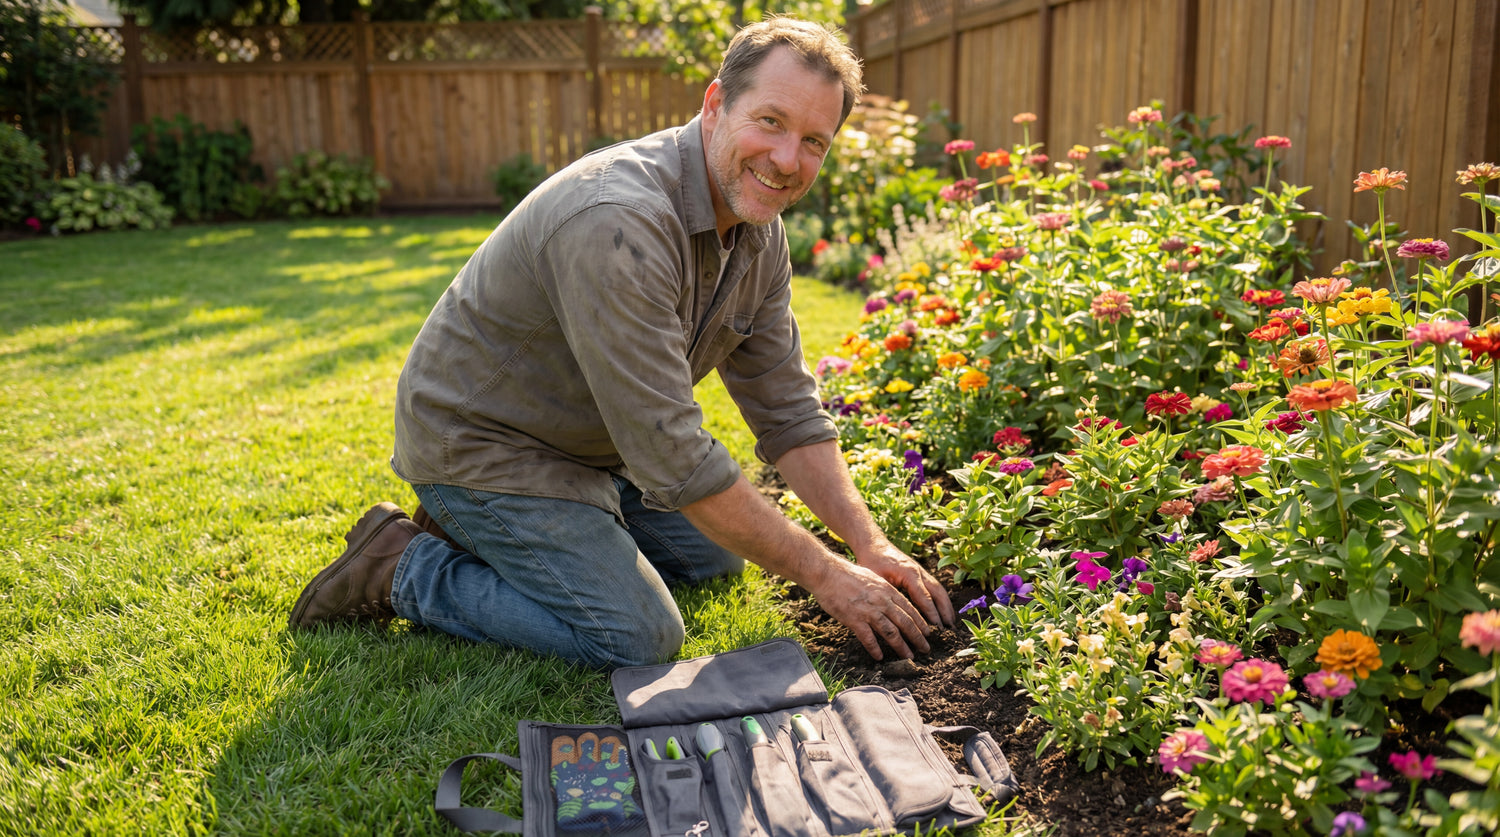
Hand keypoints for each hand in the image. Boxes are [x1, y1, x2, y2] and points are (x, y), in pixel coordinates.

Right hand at [807, 559, 937, 660]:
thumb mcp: (873, 578)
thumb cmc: (847, 574)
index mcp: (887, 591)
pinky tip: (879, 657)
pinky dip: (875, 649)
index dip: (921, 623)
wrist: (827, 573)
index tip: (928, 633)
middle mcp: (882, 601)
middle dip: (918, 638)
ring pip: (891, 632)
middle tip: (925, 649)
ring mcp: (869, 611)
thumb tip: (892, 601)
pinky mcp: (854, 619)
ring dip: (902, 646)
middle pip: (905, 623)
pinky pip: (868, 638)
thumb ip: (884, 591)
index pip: (910, 609)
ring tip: (909, 657)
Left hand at [856, 541, 955, 630]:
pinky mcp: (920, 572)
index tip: (938, 627)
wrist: (873, 544)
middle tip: (950, 628)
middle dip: (945, 610)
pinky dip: (942, 599)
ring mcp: (921, 571)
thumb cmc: (872, 561)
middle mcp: (919, 572)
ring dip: (946, 605)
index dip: (932, 613)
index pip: (924, 596)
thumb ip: (886, 594)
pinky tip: (943, 610)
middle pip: (937, 592)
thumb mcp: (876, 579)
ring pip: (939, 589)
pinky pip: (934, 587)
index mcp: (909, 573)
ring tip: (951, 622)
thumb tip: (892, 615)